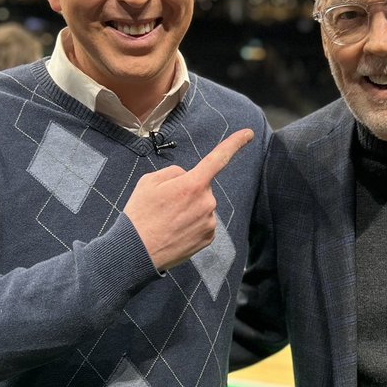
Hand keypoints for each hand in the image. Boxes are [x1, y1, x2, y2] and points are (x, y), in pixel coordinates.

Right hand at [124, 129, 253, 271]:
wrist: (137, 252)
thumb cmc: (140, 214)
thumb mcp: (149, 181)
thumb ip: (174, 173)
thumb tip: (186, 177)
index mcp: (192, 184)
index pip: (218, 158)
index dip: (235, 144)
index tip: (249, 134)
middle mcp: (206, 202)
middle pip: (201, 188)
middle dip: (187, 192)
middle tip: (165, 206)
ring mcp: (209, 222)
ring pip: (202, 206)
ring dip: (189, 210)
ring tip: (167, 222)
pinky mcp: (208, 238)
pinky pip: (203, 223)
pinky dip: (192, 225)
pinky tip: (175, 232)